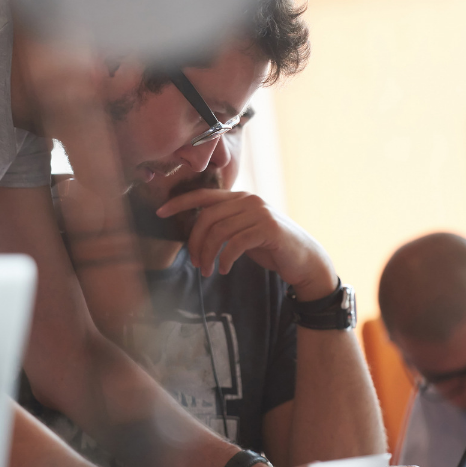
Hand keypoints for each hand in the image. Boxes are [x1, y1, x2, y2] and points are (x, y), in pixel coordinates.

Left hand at [157, 189, 336, 300]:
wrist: (305, 260)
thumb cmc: (271, 248)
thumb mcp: (244, 232)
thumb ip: (225, 227)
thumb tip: (195, 235)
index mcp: (240, 198)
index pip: (203, 195)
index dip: (179, 202)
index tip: (160, 212)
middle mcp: (248, 200)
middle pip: (207, 216)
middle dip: (195, 241)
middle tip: (196, 263)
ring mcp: (259, 212)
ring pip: (219, 231)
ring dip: (209, 254)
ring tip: (208, 271)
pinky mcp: (268, 228)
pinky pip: (235, 242)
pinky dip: (225, 258)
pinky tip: (225, 270)